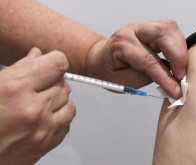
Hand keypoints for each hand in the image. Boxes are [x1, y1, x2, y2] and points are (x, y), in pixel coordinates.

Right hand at [0, 48, 75, 164]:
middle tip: (38, 88)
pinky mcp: (48, 143)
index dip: (55, 61)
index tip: (51, 65)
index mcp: (16, 89)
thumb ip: (19, 68)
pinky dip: (59, 118)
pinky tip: (44, 117)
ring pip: (69, 103)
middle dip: (52, 83)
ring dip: (59, 101)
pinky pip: (67, 122)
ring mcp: (43, 129)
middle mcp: (33, 109)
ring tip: (41, 103)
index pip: (58, 64)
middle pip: (63, 84)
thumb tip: (38, 55)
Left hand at [85, 20, 186, 97]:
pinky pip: (171, 31)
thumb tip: (170, 78)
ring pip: (169, 29)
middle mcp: (133, 30)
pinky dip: (178, 45)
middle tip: (181, 76)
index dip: (165, 76)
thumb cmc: (109, 71)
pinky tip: (178, 59)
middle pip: (162, 33)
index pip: (148, 60)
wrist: (102, 59)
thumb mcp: (122, 82)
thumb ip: (146, 78)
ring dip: (180, 49)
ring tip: (181, 69)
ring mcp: (144, 26)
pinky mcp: (152, 28)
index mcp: (121, 44)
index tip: (176, 90)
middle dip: (178, 56)